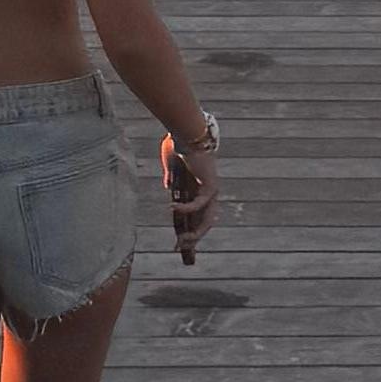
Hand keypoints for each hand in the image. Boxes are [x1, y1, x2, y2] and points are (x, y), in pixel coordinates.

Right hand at [163, 115, 222, 238]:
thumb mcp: (172, 166)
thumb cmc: (179, 146)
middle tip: (179, 248)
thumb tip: (169, 189)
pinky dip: (186, 208)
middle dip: (193, 238)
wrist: (186, 132)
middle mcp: (208, 193)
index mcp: (199, 190)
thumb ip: (172, 177)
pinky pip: (198, 204)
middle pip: (204, 223)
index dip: (189, 232)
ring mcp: (211, 190)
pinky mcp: (210, 185)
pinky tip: (173, 208)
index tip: (178, 245)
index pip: (198, 217)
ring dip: (194, 232)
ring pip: (206, 219)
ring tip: (181, 240)